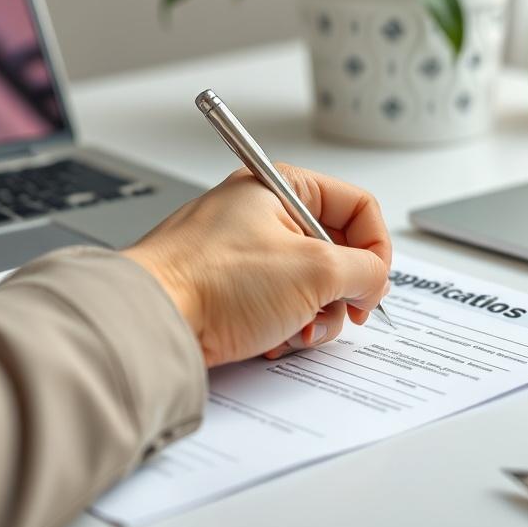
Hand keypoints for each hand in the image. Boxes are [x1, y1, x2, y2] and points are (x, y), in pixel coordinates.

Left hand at [124, 164, 391, 366]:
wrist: (152, 319)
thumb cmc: (211, 281)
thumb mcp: (313, 269)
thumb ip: (363, 270)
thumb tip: (375, 280)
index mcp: (281, 188)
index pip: (356, 207)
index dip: (375, 248)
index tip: (372, 284)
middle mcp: (263, 214)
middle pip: (335, 251)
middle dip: (339, 291)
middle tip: (336, 311)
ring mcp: (246, 253)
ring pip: (310, 285)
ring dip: (312, 316)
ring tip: (291, 328)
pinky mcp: (231, 289)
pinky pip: (279, 306)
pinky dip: (282, 327)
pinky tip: (267, 338)